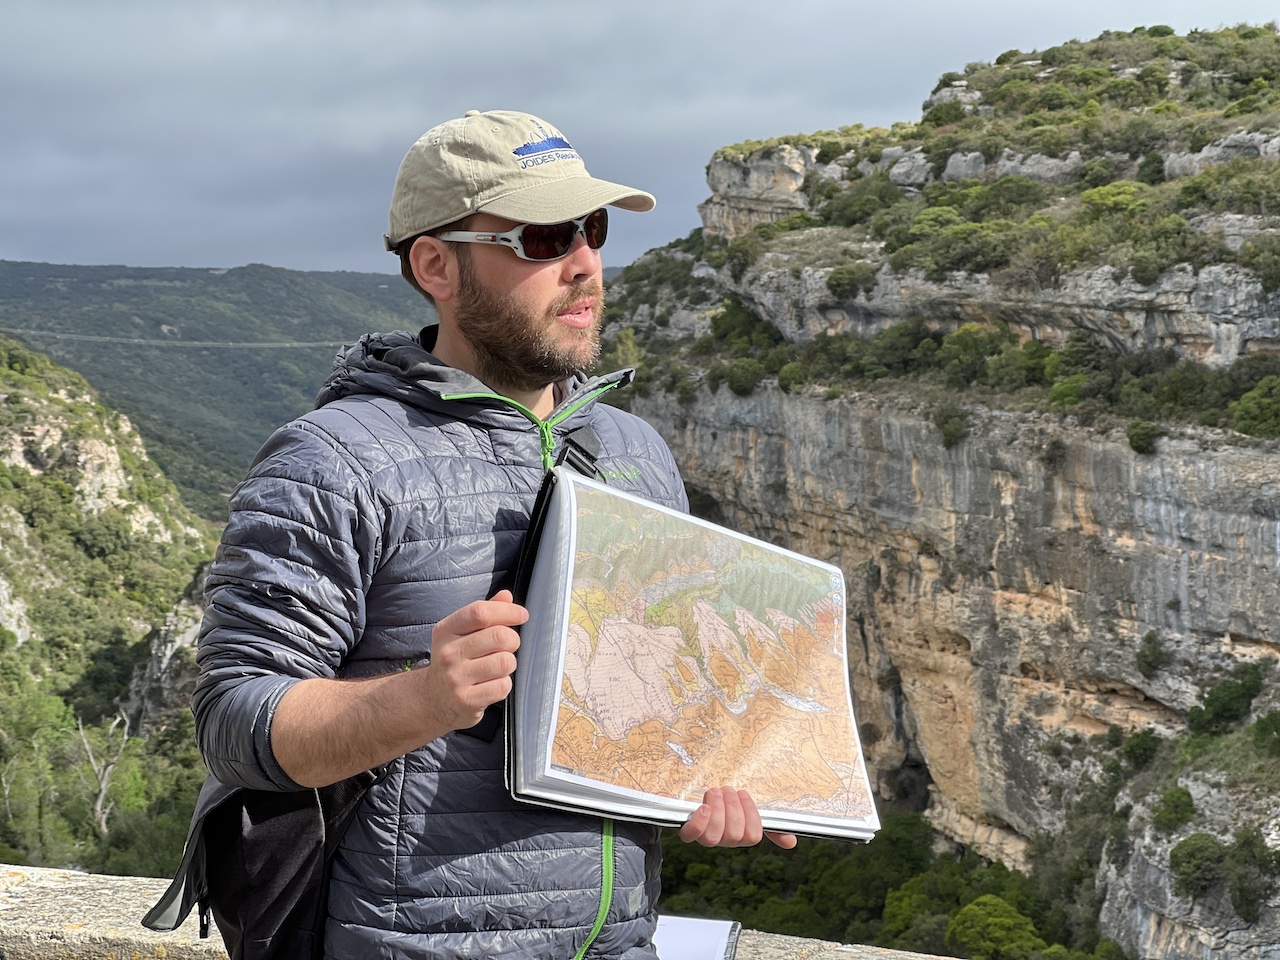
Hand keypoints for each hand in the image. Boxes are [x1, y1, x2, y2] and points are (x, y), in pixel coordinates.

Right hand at [422, 589, 526, 732]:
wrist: (432, 700)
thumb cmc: (454, 661)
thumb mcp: (461, 634)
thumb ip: (483, 614)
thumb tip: (506, 597)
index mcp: (446, 631)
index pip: (480, 612)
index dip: (507, 611)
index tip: (522, 615)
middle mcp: (448, 653)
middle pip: (499, 636)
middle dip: (513, 639)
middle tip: (509, 645)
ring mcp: (456, 678)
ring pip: (505, 662)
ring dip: (509, 663)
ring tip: (498, 666)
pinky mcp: (467, 700)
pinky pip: (503, 686)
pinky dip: (504, 684)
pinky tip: (491, 684)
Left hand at [678, 787, 797, 848]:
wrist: (696, 798)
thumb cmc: (727, 804)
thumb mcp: (749, 810)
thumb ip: (769, 825)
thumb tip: (791, 842)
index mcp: (740, 835)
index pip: (753, 836)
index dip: (750, 814)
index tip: (744, 794)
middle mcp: (724, 840)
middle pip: (734, 835)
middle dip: (733, 808)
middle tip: (727, 789)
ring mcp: (705, 838)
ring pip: (714, 836)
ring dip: (718, 810)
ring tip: (716, 791)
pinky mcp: (686, 832)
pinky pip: (691, 835)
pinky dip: (699, 822)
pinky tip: (704, 807)